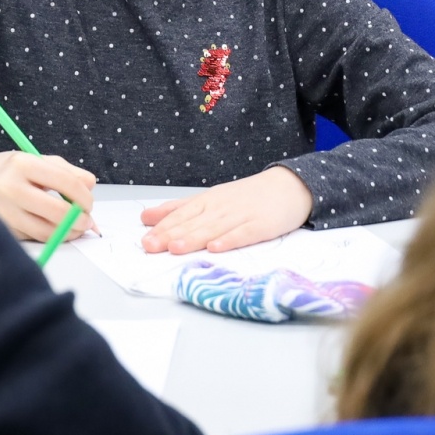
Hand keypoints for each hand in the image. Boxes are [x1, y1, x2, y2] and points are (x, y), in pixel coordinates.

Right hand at [0, 149, 97, 241]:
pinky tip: (54, 229)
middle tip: (87, 221)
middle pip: (57, 212)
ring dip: (68, 233)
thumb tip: (90, 187)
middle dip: (80, 220)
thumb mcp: (38, 160)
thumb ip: (68, 171)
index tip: (89, 204)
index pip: (66, 183)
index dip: (84, 197)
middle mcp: (10, 188)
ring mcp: (4, 211)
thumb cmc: (11, 170)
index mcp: (23, 164)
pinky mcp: (2, 228)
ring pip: (46, 232)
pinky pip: (34, 238)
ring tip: (74, 228)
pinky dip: (50, 236)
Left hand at [138, 166, 313, 254]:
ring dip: (194, 238)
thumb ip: (178, 209)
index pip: (180, 215)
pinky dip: (230, 240)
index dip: (162, 228)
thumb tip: (146, 218)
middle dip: (170, 235)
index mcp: (207, 202)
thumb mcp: (209, 199)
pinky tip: (216, 247)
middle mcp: (220, 208)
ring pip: (213, 228)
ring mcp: (241, 215)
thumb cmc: (246, 197)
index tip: (145, 240)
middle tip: (150, 246)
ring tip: (175, 248)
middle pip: (193, 223)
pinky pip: (244, 233)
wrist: (289, 186)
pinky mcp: (262, 225)